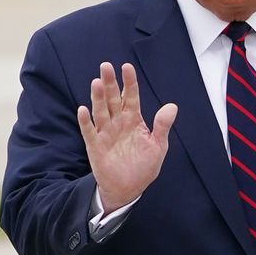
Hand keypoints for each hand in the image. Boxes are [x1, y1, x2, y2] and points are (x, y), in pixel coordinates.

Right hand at [76, 61, 176, 211]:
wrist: (128, 188)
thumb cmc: (143, 166)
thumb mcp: (157, 146)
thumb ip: (162, 126)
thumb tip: (172, 106)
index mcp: (133, 120)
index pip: (131, 96)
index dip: (129, 82)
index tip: (127, 67)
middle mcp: (118, 122)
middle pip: (113, 99)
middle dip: (110, 83)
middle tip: (106, 66)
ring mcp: (105, 132)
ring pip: (100, 111)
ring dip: (98, 98)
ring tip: (97, 83)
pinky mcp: (95, 145)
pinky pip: (89, 131)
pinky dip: (86, 121)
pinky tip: (83, 110)